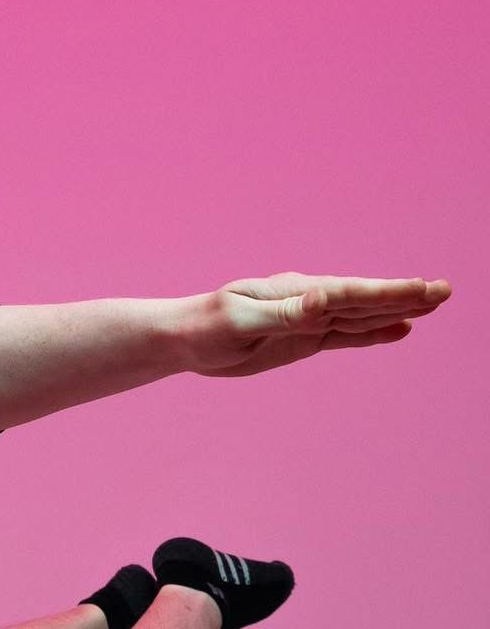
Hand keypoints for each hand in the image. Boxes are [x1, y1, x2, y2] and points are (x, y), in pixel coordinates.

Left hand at [189, 273, 450, 377]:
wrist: (184, 338)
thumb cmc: (206, 326)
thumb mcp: (241, 321)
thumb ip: (285, 313)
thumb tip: (324, 297)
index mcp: (297, 293)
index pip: (350, 293)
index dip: (388, 293)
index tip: (422, 289)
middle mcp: (308, 302)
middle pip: (364, 301)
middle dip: (404, 297)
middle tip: (445, 291)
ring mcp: (308, 320)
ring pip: (360, 317)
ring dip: (396, 311)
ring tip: (434, 304)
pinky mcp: (303, 339)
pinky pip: (345, 336)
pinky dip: (373, 333)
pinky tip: (400, 330)